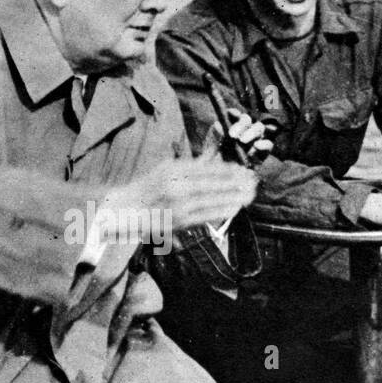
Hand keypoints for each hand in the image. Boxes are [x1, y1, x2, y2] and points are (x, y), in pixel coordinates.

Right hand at [107, 155, 257, 237]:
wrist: (128, 208)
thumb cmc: (150, 187)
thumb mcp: (166, 168)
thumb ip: (191, 166)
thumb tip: (217, 161)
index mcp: (173, 170)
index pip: (208, 168)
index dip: (229, 170)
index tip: (244, 170)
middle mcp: (176, 186)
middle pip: (214, 183)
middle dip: (237, 183)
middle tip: (253, 182)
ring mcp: (177, 205)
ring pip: (213, 200)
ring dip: (234, 197)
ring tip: (250, 195)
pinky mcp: (179, 221)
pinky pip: (206, 215)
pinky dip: (223, 211)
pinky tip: (235, 208)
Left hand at [200, 108, 273, 163]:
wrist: (220, 185)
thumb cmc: (212, 167)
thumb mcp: (210, 153)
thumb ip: (214, 139)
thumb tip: (218, 125)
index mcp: (228, 128)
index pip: (233, 115)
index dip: (232, 113)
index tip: (229, 115)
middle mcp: (242, 132)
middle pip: (247, 120)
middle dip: (241, 124)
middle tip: (232, 135)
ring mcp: (253, 142)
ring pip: (259, 128)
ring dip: (251, 132)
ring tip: (242, 141)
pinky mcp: (261, 154)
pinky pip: (268, 145)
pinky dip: (264, 144)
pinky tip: (256, 147)